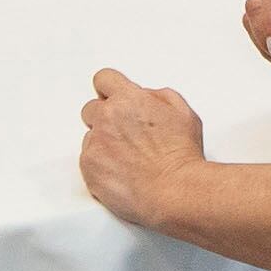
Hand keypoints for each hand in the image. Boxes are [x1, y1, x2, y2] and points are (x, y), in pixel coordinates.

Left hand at [77, 68, 208, 224]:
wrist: (174, 190)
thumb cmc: (181, 156)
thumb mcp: (182, 112)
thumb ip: (158, 97)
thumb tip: (145, 97)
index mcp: (129, 99)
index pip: (104, 79)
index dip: (108, 89)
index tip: (109, 96)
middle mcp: (108, 118)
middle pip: (91, 109)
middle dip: (105, 119)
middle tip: (123, 135)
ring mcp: (95, 142)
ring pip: (90, 136)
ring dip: (103, 144)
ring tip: (127, 159)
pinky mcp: (89, 166)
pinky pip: (87, 160)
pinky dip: (100, 165)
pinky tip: (121, 172)